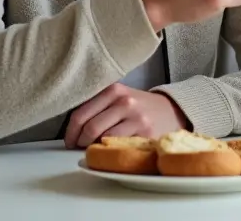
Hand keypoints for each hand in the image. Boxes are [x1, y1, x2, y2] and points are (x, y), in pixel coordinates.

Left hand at [63, 83, 187, 148]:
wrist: (171, 110)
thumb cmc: (138, 107)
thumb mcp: (119, 97)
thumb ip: (97, 105)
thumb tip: (72, 127)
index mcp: (113, 90)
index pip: (80, 113)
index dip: (70, 132)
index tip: (69, 140)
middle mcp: (124, 101)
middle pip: (90, 127)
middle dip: (80, 142)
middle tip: (80, 147)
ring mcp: (136, 117)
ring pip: (103, 138)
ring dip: (95, 147)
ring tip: (96, 148)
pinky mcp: (146, 133)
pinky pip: (119, 146)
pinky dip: (111, 150)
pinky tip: (112, 149)